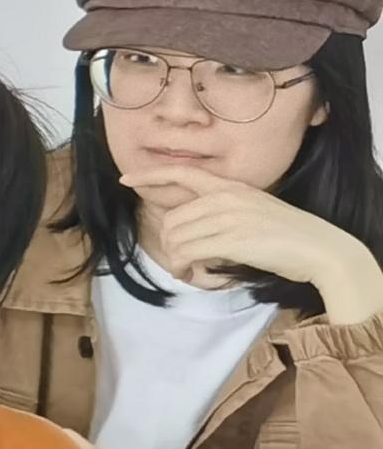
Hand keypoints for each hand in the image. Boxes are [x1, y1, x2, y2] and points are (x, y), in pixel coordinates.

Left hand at [128, 164, 382, 322]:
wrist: (321, 249)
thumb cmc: (288, 235)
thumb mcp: (254, 210)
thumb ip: (223, 211)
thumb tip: (191, 227)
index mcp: (231, 187)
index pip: (183, 173)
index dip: (150, 176)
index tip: (127, 181)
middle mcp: (226, 198)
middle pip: (172, 220)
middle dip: (169, 244)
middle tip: (183, 262)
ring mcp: (228, 218)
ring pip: (175, 238)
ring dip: (177, 261)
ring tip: (190, 271)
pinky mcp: (232, 240)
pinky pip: (187, 253)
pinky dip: (184, 268)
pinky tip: (195, 275)